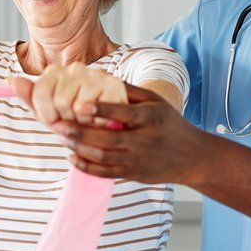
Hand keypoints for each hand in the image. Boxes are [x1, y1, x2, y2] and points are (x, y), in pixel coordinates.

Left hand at [9, 63, 127, 125]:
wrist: (108, 121)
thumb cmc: (74, 118)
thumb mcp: (48, 111)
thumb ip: (30, 97)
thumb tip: (10, 80)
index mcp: (56, 72)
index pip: (40, 93)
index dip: (47, 115)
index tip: (56, 121)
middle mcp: (76, 68)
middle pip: (59, 101)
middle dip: (65, 120)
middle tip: (75, 122)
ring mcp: (96, 75)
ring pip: (76, 106)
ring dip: (81, 123)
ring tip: (88, 121)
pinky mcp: (114, 86)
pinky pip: (94, 110)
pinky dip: (94, 122)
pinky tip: (99, 120)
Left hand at [50, 83, 199, 182]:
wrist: (192, 157)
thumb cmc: (170, 123)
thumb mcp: (156, 101)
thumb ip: (130, 90)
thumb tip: (101, 76)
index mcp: (151, 118)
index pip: (124, 113)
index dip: (102, 109)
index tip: (81, 105)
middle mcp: (145, 140)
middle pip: (109, 138)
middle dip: (81, 132)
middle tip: (58, 124)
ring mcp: (139, 160)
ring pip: (104, 157)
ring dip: (80, 148)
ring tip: (62, 137)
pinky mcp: (133, 174)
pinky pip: (106, 173)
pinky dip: (87, 167)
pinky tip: (73, 157)